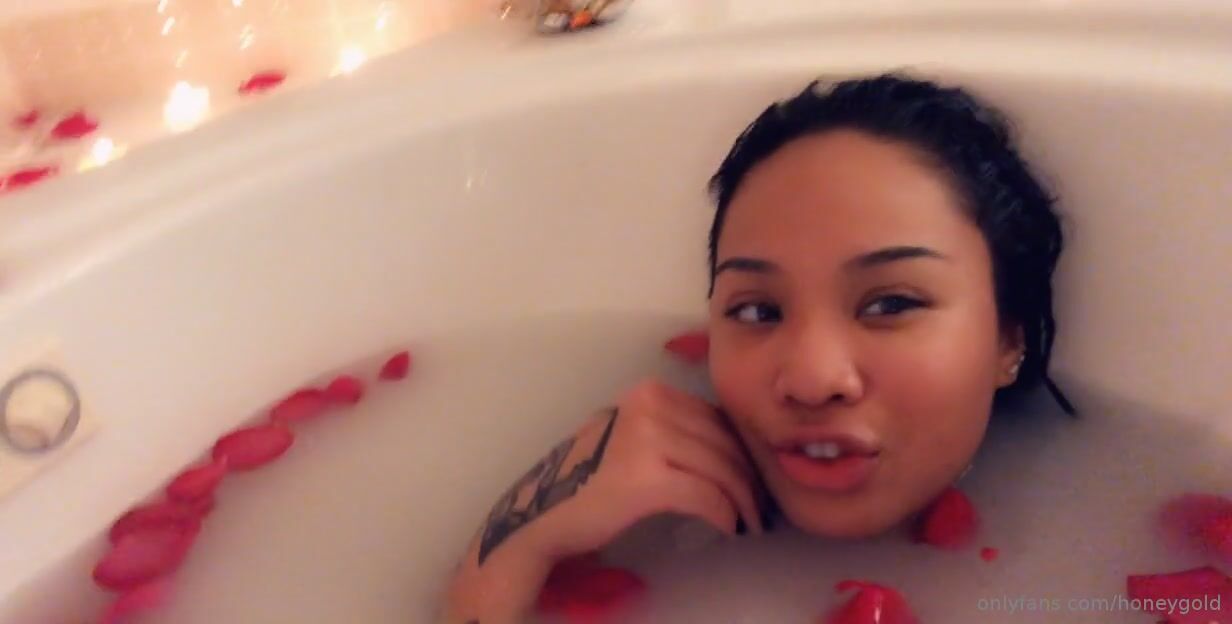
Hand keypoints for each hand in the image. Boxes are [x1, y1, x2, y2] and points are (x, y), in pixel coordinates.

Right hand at [480, 379, 765, 565]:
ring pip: (721, 469)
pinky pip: (706, 495)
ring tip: (750, 521)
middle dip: (748, 477)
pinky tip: (729, 528)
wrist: (544, 512)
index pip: (716, 418)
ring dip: (743, 500)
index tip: (754, 478)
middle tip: (761, 506)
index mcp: (650, 391)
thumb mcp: (633, 435)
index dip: (742, 451)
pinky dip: (725, 514)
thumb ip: (674, 429)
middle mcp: (649, 404)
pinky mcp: (647, 477)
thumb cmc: (589, 480)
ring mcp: (647, 437)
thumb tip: (731, 446)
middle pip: (723, 441)